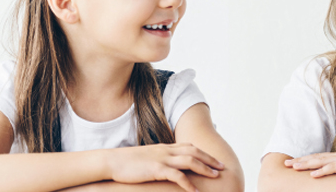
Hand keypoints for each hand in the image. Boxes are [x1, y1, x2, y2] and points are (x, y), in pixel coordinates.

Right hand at [106, 143, 224, 191]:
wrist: (112, 161)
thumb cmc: (128, 163)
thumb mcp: (148, 158)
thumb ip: (160, 160)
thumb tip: (169, 167)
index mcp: (165, 148)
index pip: (189, 147)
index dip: (204, 153)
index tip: (215, 160)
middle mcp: (166, 151)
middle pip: (194, 152)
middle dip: (210, 159)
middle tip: (222, 167)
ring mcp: (161, 159)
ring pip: (189, 161)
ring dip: (204, 168)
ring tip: (215, 176)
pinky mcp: (155, 169)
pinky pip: (176, 176)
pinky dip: (187, 183)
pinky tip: (195, 191)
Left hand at [284, 150, 335, 177]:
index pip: (319, 157)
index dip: (305, 159)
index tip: (292, 163)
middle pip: (316, 157)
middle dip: (300, 160)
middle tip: (284, 163)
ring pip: (321, 161)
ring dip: (306, 164)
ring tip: (293, 167)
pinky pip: (335, 168)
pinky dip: (322, 171)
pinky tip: (313, 174)